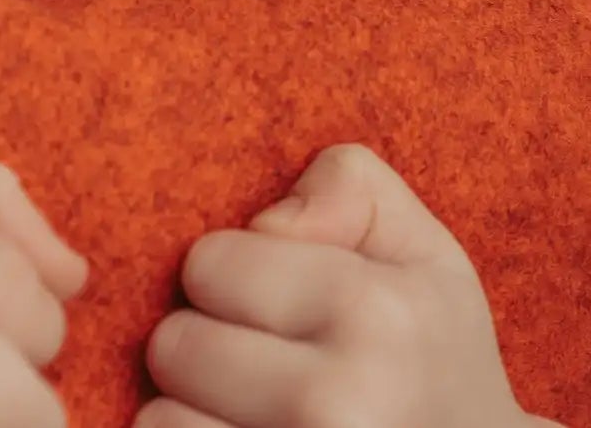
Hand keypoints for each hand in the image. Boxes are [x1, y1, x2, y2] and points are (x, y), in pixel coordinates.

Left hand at [140, 144, 537, 427]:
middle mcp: (338, 403)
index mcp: (375, 314)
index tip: (274, 306)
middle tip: (262, 366)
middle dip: (205, 348)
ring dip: (193, 413)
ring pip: (160, 420)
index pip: (208, 264)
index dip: (230, 278)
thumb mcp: (421, 252)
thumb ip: (349, 186)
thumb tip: (267, 222)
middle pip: (172, 345)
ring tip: (255, 411)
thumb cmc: (431, 353)